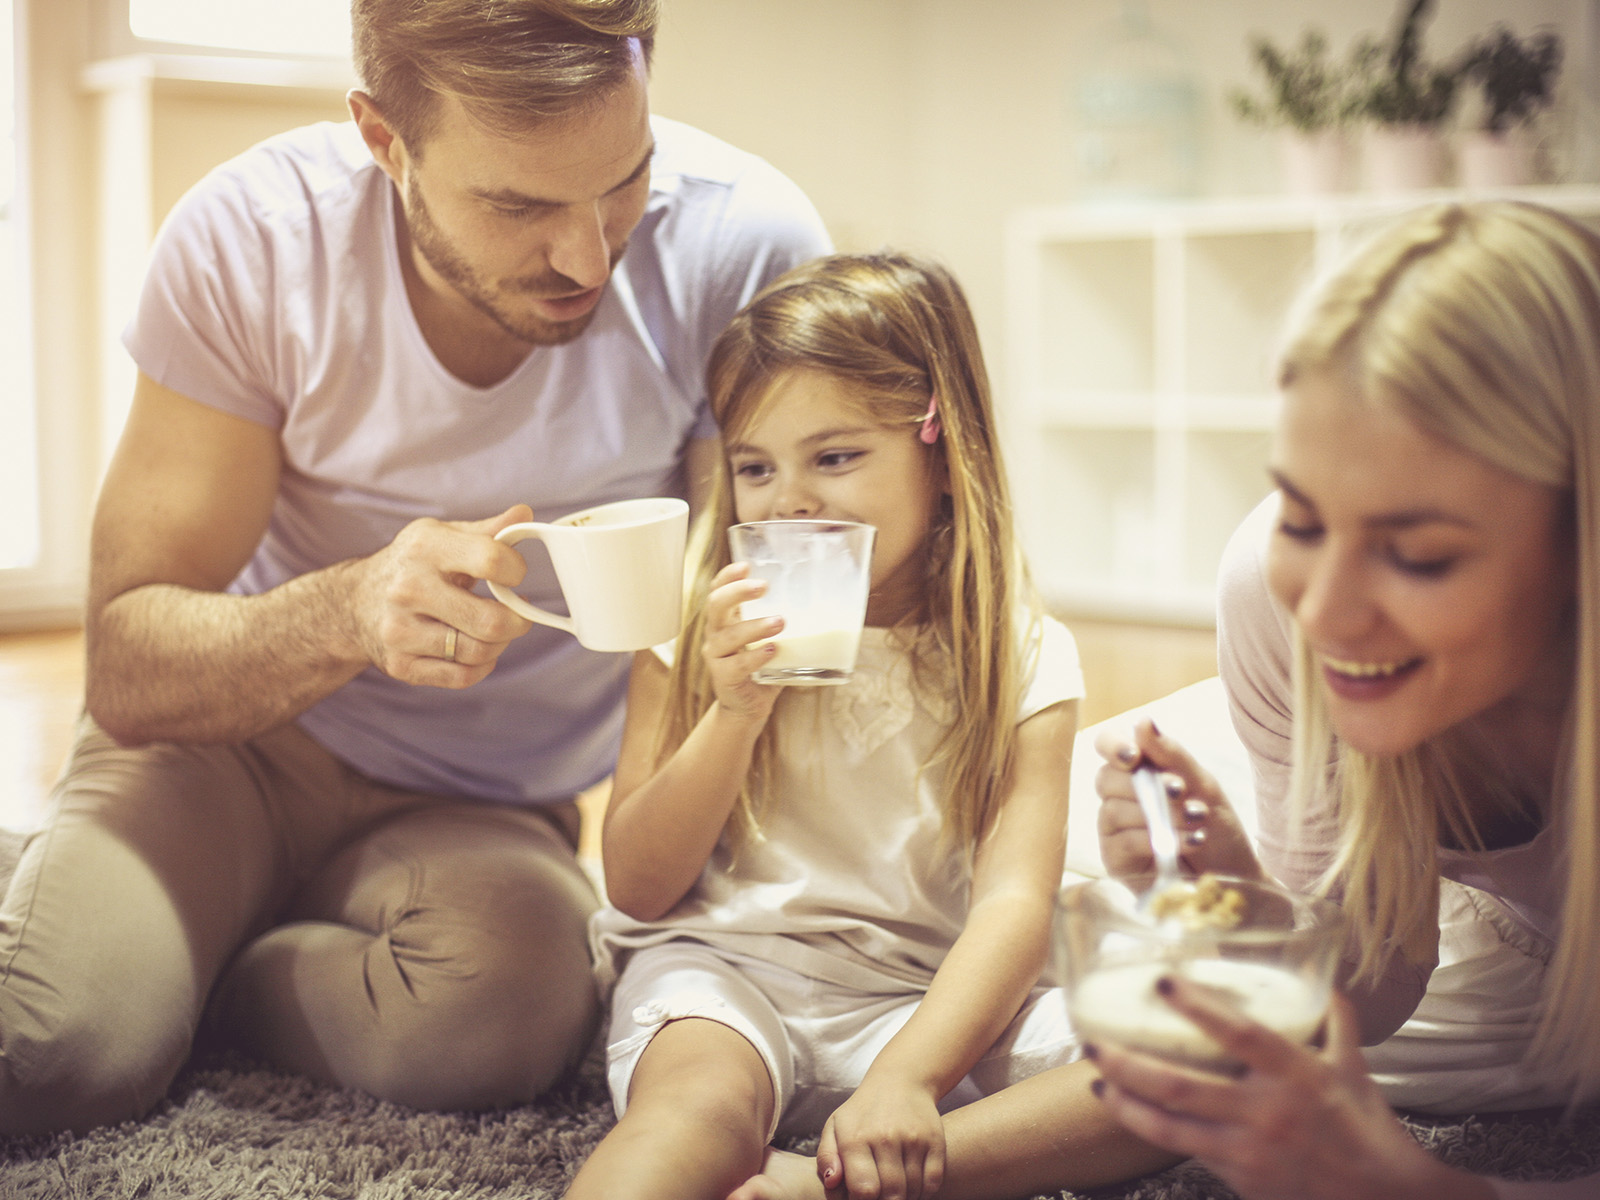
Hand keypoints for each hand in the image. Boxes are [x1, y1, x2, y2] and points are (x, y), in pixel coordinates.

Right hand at [342, 505, 534, 687]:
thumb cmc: (412, 565)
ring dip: (501, 644)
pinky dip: (482, 666)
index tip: (514, 574)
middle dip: (519, 620)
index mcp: (426, 548)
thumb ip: (487, 530)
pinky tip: (478, 649)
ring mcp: (401, 631)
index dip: (517, 570)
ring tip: (496, 629)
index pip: (492, 560)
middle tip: (519, 613)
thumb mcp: (442, 536)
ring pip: (479, 652)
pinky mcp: (401, 665)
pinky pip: (463, 677)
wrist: (354, 602)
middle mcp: (409, 589)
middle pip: (490, 620)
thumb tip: (525, 513)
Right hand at [701, 563, 782, 724]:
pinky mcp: (724, 678)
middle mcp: (716, 634)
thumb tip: (829, 597)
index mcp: (726, 619)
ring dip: (755, 626)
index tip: (746, 565)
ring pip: (727, 636)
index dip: (728, 576)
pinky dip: (755, 657)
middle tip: (763, 586)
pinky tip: (773, 651)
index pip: (718, 589)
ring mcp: (717, 656)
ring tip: (780, 622)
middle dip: (738, 592)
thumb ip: (785, 618)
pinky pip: (736, 665)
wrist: (749, 706)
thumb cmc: (764, 665)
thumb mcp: (772, 637)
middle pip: (716, 605)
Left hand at [816, 1077, 944, 1199]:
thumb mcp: (835, 1127)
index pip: (864, 1190)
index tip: (861, 1197)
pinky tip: (912, 1185)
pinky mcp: (935, 1140)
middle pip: (891, 1194)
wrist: (899, 1081)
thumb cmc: (862, 1112)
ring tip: (894, 1189)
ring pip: (912, 1190)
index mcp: (856, 1138)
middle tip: (880, 1195)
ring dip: (904, 1197)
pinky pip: (933, 1182)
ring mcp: (913, 1139)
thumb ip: (827, 1157)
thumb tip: (831, 1182)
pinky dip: (923, 1192)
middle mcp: (885, 1138)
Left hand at [1089, 986, 1485, 1199]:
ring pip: (1169, 1128)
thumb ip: (1335, 1022)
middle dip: (1126, 1064)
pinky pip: (1189, 1153)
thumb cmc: (1370, 1133)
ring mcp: (1249, 1152)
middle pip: (1179, 1086)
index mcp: (1296, 1075)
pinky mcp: (1241, 1181)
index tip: (1162, 982)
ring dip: (1126, 1105)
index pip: (1239, 1034)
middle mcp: (1266, 1112)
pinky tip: (1132, 1115)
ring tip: (1095, 1082)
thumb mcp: (1355, 1070)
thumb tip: (1324, 980)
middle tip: (1090, 1042)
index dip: (1197, 1008)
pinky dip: (1157, 1133)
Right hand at [1092, 717, 1260, 881]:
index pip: (1107, 745)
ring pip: (1113, 810)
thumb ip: (1172, 755)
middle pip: (1106, 778)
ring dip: (1159, 815)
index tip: (1135, 756)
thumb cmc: (1219, 831)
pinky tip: (1185, 843)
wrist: (1237, 880)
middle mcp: (1120, 797)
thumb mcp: (1204, 787)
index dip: (1113, 746)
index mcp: (1139, 771)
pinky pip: (1120, 842)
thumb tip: (1142, 721)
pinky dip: (1153, 839)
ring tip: (1195, 822)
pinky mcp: (1116, 861)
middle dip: (1147, 786)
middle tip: (1182, 792)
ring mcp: (1114, 830)